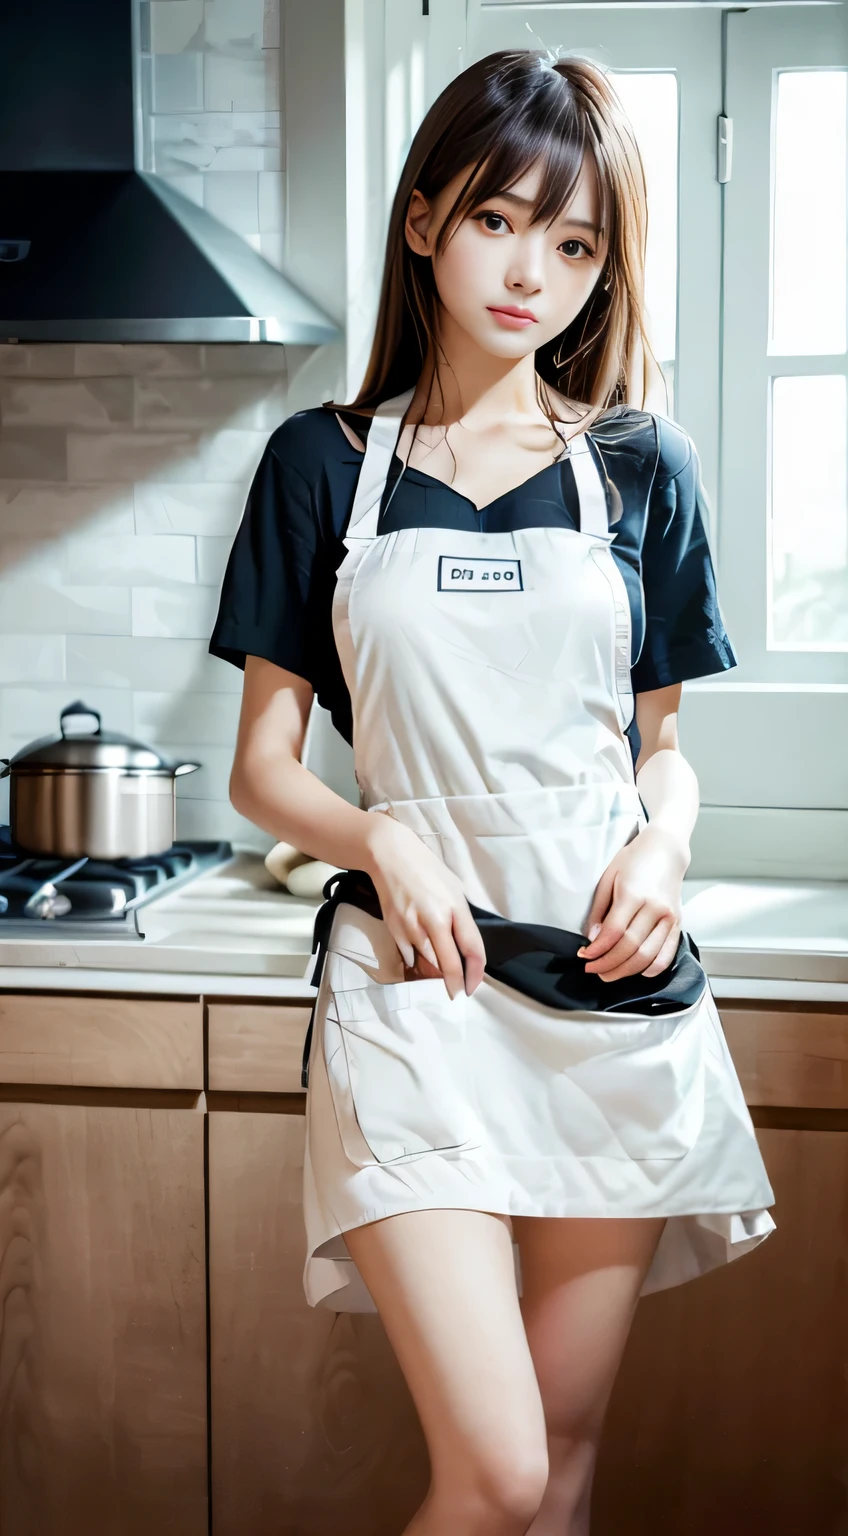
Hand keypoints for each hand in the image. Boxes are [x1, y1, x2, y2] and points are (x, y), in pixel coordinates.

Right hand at [362, 813, 485, 999]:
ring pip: (429, 961)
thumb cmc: (427, 870)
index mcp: (455, 908)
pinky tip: (420, 953)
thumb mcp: (455, 888)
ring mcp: (413, 926)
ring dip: (435, 969)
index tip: (473, 985)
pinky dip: (417, 957)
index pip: (472, 948)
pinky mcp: (395, 928)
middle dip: (455, 983)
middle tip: (457, 992)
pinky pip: (410, 954)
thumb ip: (461, 919)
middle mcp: (435, 919)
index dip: (475, 973)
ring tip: (439, 969)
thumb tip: (465, 948)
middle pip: (450, 963)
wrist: (391, 856)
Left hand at [576, 826, 688, 982]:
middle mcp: (655, 907)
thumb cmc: (634, 860)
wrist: (665, 850)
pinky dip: (651, 969)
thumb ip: (599, 910)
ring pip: (647, 956)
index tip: (584, 956)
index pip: (614, 932)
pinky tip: (635, 971)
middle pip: (630, 948)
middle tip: (592, 969)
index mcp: (634, 893)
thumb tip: (593, 939)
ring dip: (625, 971)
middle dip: (607, 964)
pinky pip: (666, 955)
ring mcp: (669, 918)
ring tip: (608, 973)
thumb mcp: (607, 878)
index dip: (597, 950)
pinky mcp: (678, 924)